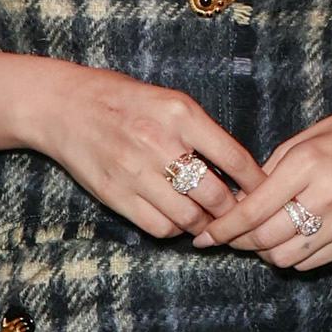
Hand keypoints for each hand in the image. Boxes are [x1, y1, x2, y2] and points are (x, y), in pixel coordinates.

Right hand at [0, 52, 258, 239]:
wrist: (63, 107)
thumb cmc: (123, 101)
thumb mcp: (169, 101)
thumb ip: (202, 132)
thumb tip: (240, 171)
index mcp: (180, 113)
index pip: (234, 158)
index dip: (256, 183)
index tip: (268, 193)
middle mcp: (160, 142)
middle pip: (216, 196)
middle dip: (234, 212)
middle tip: (240, 216)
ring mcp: (135, 171)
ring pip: (189, 218)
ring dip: (205, 225)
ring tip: (208, 220)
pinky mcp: (116, 195)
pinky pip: (159, 227)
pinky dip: (174, 230)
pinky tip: (175, 220)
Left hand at [196, 91, 331, 269]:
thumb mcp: (303, 140)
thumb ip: (269, 173)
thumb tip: (234, 204)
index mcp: (309, 165)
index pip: (254, 209)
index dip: (224, 228)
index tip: (205, 236)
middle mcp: (328, 197)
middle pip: (266, 239)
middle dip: (239, 242)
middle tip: (227, 237)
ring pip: (285, 257)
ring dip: (264, 252)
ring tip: (259, 236)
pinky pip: (309, 263)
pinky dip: (290, 256)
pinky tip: (287, 239)